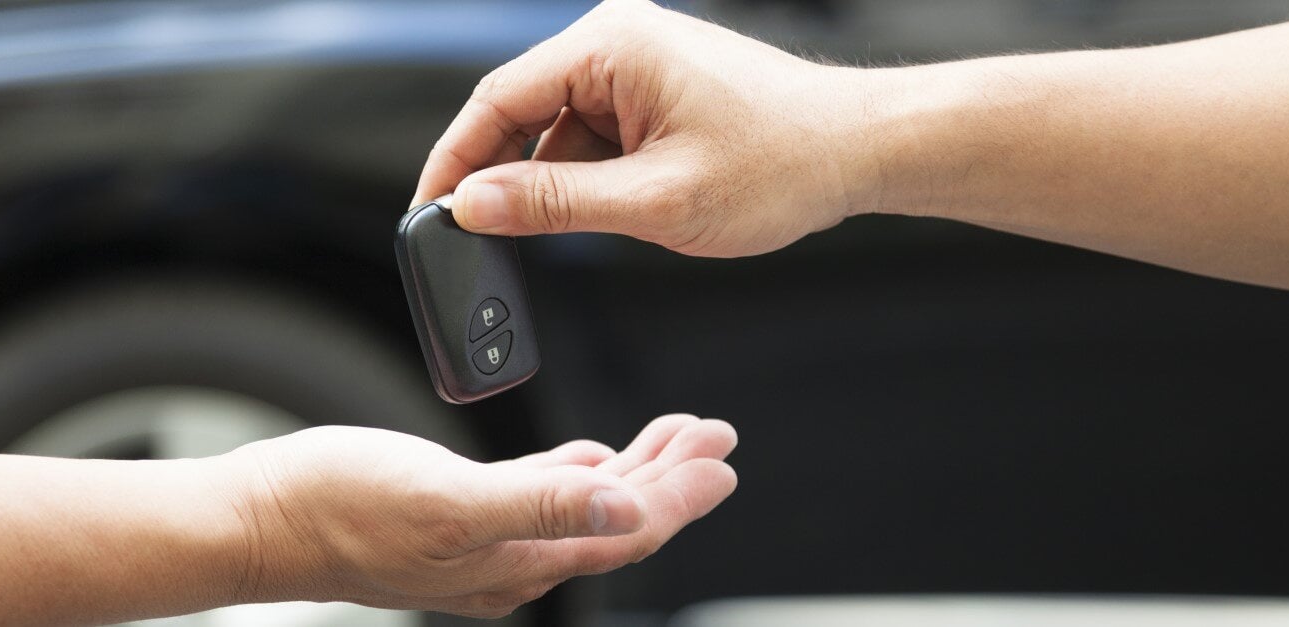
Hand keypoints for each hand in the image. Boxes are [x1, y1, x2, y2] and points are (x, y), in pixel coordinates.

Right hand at [205, 414, 736, 617]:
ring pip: (582, 507)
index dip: (678, 495)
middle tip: (713, 436)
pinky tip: (589, 456)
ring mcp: (483, 539)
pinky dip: (573, 473)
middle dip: (670, 479)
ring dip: (632, 472)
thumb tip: (627, 514)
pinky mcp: (453, 514)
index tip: (720, 456)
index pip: (624, 532)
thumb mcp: (450, 503)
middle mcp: (510, 559)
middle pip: (614, 522)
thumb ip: (543, 507)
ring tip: (674, 437)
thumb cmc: (340, 510)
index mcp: (519, 561)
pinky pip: (536, 497)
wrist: (260, 519)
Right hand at [412, 0, 881, 256]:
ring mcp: (635, 64)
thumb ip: (554, 204)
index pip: (497, 99)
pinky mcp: (653, 90)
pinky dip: (587, 179)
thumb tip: (474, 205)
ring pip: (555, 131)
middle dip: (501, 179)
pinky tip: (606, 215)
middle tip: (473, 242)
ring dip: (553, 185)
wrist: (861, 151)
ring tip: (577, 234)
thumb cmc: (781, 164)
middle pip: (519, 111)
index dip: (454, 163)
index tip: (428, 214)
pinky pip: (592, 135)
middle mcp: (616, 41)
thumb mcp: (655, 201)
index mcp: (610, 46)